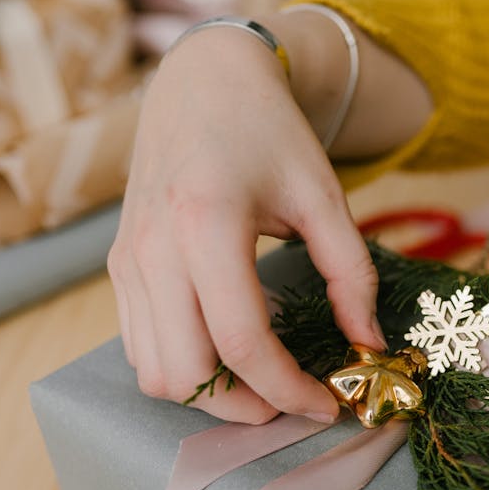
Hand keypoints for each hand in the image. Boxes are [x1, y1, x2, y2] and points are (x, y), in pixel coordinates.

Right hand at [108, 26, 383, 423]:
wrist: (204, 82)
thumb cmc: (268, 132)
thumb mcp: (323, 195)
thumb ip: (351, 273)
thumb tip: (370, 343)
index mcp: (206, 224)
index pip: (242, 343)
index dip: (288, 390)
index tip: (327, 402)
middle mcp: (154, 250)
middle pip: (188, 374)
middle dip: (246, 407)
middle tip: (292, 398)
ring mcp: (128, 261)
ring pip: (156, 373)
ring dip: (211, 394)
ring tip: (261, 380)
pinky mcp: (119, 268)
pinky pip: (140, 348)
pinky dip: (183, 368)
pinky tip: (226, 350)